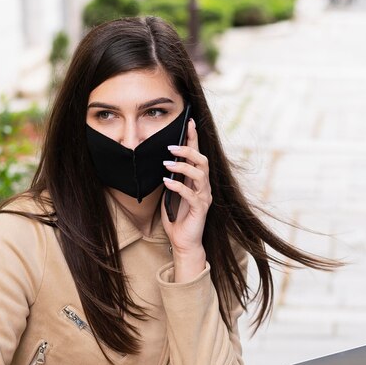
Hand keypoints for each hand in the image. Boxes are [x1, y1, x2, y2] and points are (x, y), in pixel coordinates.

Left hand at [161, 119, 211, 279]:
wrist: (183, 242)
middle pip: (202, 161)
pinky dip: (178, 186)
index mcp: (197, 181)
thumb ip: (171, 178)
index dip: (194, 138)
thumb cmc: (177, 218)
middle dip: (188, 150)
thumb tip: (162, 161)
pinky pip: (190, 194)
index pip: (197, 155)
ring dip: (182, 166)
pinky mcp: (200, 209)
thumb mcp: (170, 194)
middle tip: (171, 147)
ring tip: (166, 164)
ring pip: (199, 174)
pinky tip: (166, 182)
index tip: (188, 122)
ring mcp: (204, 197)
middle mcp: (203, 186)